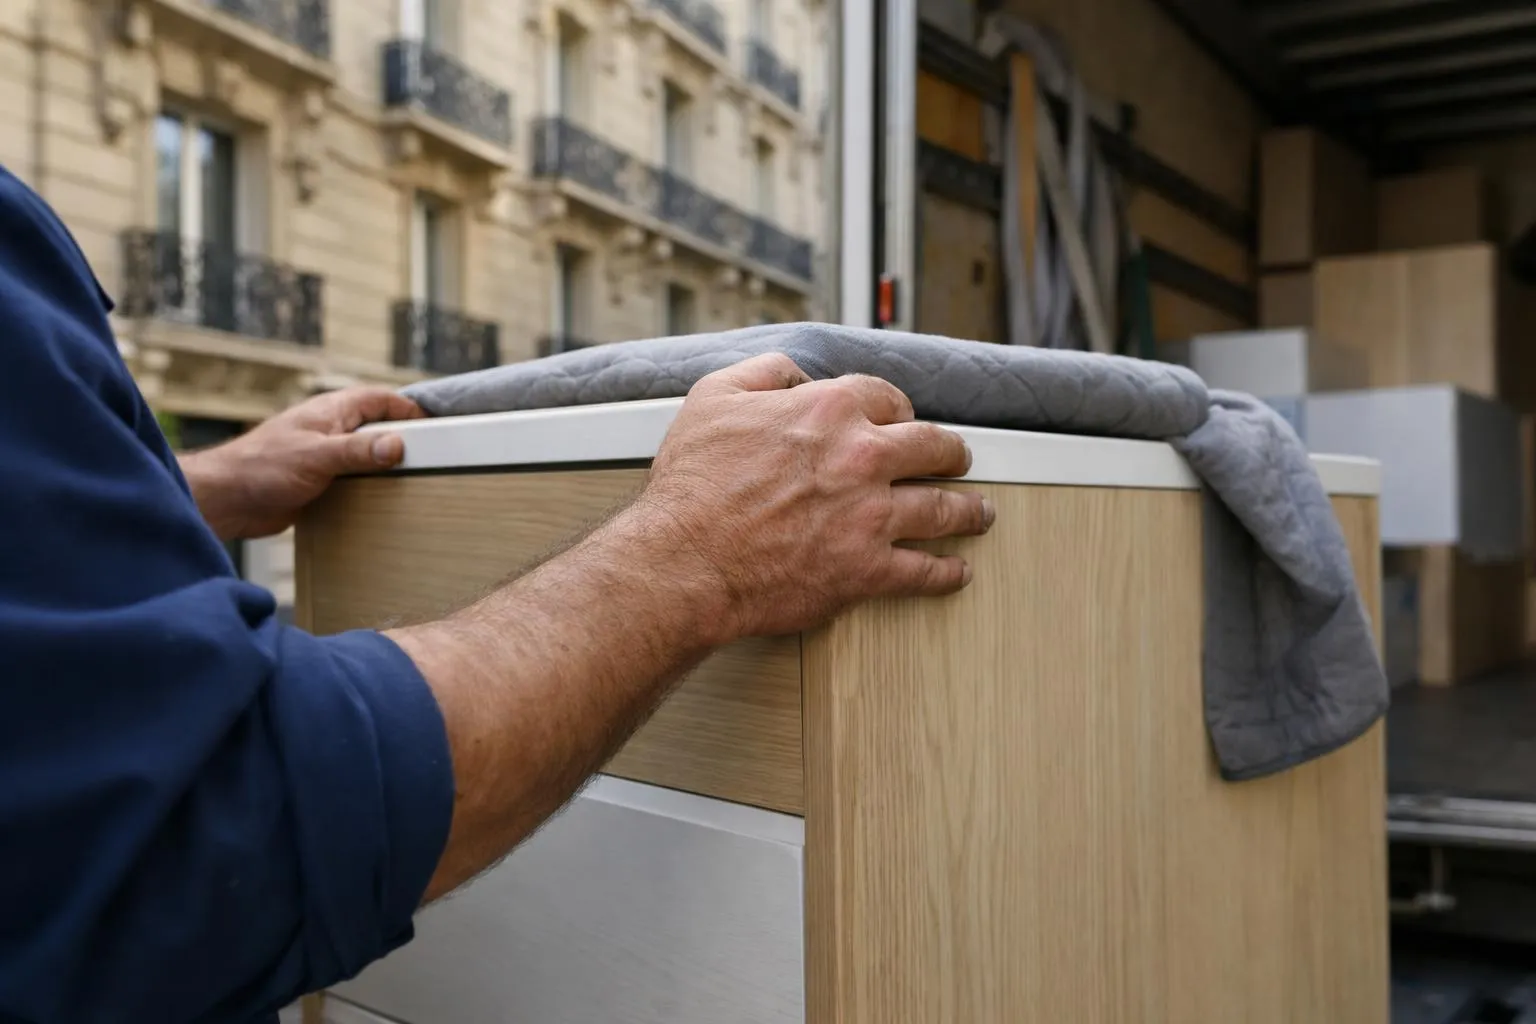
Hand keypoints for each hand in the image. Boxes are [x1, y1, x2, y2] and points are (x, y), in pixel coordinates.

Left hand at [181, 387, 423, 540]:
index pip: (381, 399)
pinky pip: (353, 478)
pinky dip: (369, 485)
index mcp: (332, 411)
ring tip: (414, 479)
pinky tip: (381, 501)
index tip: (436, 424)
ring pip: (366, 454)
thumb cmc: (261, 467)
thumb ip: (358, 451)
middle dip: (403, 437)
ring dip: (385, 465)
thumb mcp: (317, 456)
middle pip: (377, 426)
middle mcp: (330, 429)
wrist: (226, 500)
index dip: (409, 408)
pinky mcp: (318, 480)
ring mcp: (324, 455)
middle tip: (433, 453)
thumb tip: (398, 445)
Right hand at [622, 353, 994, 639]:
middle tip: (958, 459)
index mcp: (829, 409)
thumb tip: (795, 372)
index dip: (898, 408)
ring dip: (968, 510)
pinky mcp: (868, 570)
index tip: (901, 419)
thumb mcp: (714, 398)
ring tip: (979, 513)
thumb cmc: (693, 486)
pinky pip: (924, 572)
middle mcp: (862, 457)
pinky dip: (947, 573)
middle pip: (933, 447)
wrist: (684, 561)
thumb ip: (764, 372)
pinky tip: (956, 571)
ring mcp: (871, 516)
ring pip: (943, 509)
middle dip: (951, 452)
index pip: (888, 398)